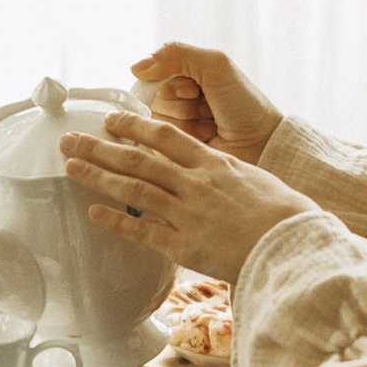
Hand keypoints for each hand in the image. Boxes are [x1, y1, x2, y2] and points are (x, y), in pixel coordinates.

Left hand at [60, 111, 316, 285]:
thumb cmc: (287, 214)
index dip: (133, 126)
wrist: (296, 244)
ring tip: (71, 167)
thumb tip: (216, 169)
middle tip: (70, 139)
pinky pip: (143, 232)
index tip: (111, 120)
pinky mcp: (186, 246)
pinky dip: (116, 222)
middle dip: (100, 147)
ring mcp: (188, 214)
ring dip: (99, 177)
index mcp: (214, 164)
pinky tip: (93, 214)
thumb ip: (228, 173)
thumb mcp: (256, 179)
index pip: (164, 136)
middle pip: (139, 159)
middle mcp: (195, 184)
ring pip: (134, 190)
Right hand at [133, 43, 283, 163]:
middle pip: (152, 101)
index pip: (152, 77)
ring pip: (156, 123)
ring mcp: (177, 126)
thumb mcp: (215, 64)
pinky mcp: (175, 150)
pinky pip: (160, 143)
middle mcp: (177, 100)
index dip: (171, 84)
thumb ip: (175, 54)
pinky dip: (185, 139)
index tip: (195, 89)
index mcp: (184, 75)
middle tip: (207, 108)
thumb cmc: (244, 102)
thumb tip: (135, 68)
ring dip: (186, 123)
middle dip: (181, 105)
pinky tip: (206, 138)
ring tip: (210, 125)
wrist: (263, 141)